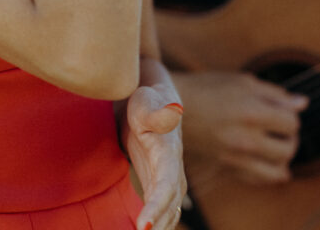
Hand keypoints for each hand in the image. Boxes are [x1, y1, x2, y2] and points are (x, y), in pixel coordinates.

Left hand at [121, 83, 186, 229]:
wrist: (150, 104)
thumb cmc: (146, 102)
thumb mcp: (147, 104)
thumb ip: (159, 113)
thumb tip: (176, 108)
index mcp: (169, 156)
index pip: (166, 187)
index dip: (157, 208)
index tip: (143, 227)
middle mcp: (173, 175)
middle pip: (169, 210)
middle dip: (158, 229)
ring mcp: (166, 184)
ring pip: (166, 216)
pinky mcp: (155, 188)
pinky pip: (157, 214)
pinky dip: (152, 227)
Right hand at [175, 71, 308, 183]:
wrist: (172, 108)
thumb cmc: (207, 88)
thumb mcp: (241, 81)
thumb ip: (274, 93)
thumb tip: (303, 103)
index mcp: (252, 111)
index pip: (291, 122)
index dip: (290, 114)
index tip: (280, 109)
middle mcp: (246, 138)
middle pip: (289, 148)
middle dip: (289, 137)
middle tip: (280, 128)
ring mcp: (237, 157)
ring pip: (279, 170)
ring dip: (283, 157)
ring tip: (274, 144)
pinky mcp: (228, 168)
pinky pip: (260, 179)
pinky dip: (269, 172)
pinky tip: (265, 160)